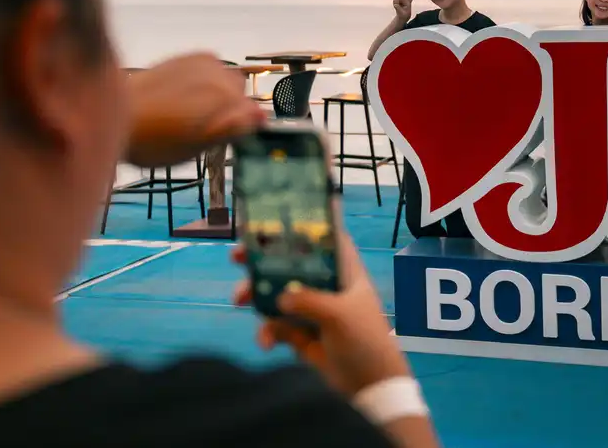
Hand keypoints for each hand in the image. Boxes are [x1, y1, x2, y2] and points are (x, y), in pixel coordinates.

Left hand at [125, 52, 264, 166]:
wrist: (114, 114)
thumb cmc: (152, 141)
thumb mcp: (195, 147)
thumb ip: (232, 129)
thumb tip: (261, 116)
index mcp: (225, 98)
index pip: (253, 113)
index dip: (238, 128)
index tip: (219, 138)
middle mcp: (219, 74)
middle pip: (240, 93)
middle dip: (229, 108)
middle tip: (200, 127)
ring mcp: (203, 62)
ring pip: (226, 80)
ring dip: (216, 93)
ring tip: (188, 112)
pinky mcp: (187, 57)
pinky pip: (210, 68)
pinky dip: (204, 80)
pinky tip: (183, 95)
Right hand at [232, 206, 411, 396]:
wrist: (370, 388)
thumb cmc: (365, 342)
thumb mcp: (340, 316)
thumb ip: (309, 301)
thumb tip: (280, 295)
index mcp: (344, 273)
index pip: (327, 240)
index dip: (307, 226)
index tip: (278, 219)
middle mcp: (327, 288)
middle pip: (292, 266)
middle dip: (264, 261)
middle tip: (237, 256)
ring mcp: (313, 312)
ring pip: (277, 295)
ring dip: (257, 296)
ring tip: (239, 299)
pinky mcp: (302, 336)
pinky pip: (276, 326)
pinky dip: (267, 332)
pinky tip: (266, 343)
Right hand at [392, 0, 417, 24]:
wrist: (401, 18)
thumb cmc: (404, 16)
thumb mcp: (402, 13)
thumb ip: (398, 8)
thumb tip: (395, 3)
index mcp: (408, 3)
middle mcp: (404, 0)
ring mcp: (400, 0)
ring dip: (396, 2)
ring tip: (399, 7)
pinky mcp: (396, 2)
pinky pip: (394, 1)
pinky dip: (394, 3)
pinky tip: (396, 6)